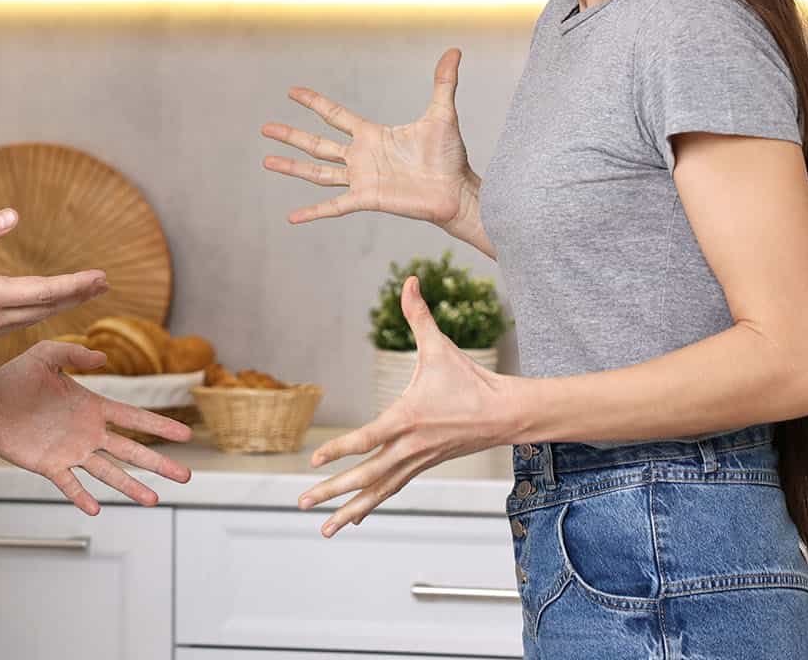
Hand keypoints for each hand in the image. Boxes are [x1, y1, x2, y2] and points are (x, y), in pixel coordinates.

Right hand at [0, 209, 108, 350]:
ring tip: (83, 293)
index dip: (76, 285)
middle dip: (78, 295)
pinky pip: (18, 325)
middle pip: (46, 307)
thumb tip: (14, 215)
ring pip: (34, 318)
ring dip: (61, 305)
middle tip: (104, 284)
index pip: (44, 291)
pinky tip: (44, 306)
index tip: (101, 278)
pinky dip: (39, 314)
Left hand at [0, 340, 193, 513]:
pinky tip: (96, 509)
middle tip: (185, 476)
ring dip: (130, 486)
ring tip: (153, 500)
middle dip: (158, 463)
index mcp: (93, 406)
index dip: (160, 426)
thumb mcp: (45, 354)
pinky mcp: (49, 466)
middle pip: (131, 451)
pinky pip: (70, 485)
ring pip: (108, 473)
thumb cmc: (16, 376)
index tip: (186, 435)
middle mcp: (88, 432)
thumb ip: (73, 353)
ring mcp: (71, 452)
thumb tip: (102, 358)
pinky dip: (82, 497)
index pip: (134, 418)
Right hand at [262, 48, 483, 242]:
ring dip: (291, 167)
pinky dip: (312, 212)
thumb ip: (443, 83)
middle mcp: (361, 156)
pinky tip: (291, 217)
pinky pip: (333, 206)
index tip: (292, 92)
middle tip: (266, 127)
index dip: (313, 103)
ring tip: (267, 160)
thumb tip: (454, 51)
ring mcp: (361, 179)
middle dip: (290, 135)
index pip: (334, 115)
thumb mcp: (442, 114)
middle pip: (317, 144)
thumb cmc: (450, 157)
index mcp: (372, 135)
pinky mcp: (366, 199)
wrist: (456, 191)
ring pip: (317, 172)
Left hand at [297, 276, 510, 536]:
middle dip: (332, 492)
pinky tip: (352, 519)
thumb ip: (418, 315)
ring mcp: (416, 461)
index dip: (340, 451)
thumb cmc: (469, 380)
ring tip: (322, 529)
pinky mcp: (422, 466)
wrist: (507, 415)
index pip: (369, 439)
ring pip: (377, 492)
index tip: (314, 462)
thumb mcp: (440, 346)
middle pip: (366, 476)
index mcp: (408, 419)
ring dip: (348, 510)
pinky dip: (370, 505)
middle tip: (301, 502)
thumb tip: (409, 279)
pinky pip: (391, 490)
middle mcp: (409, 447)